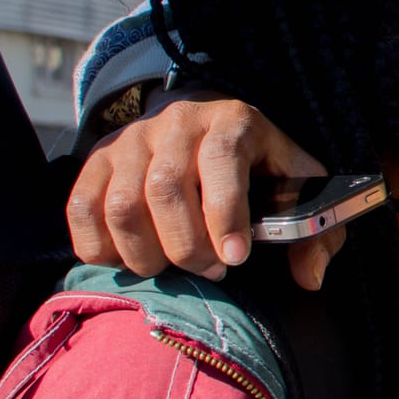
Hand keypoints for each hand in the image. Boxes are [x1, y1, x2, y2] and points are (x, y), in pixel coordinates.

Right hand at [67, 89, 343, 288]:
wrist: (208, 124)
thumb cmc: (259, 167)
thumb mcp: (298, 187)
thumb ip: (316, 231)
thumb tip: (310, 276)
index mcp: (233, 122)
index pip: (221, 161)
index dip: (225, 214)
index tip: (236, 258)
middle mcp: (177, 123)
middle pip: (165, 191)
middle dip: (188, 248)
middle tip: (211, 272)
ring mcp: (131, 140)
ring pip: (122, 207)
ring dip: (146, 255)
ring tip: (173, 268)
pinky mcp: (97, 161)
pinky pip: (82, 211)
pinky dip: (102, 249)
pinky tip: (132, 258)